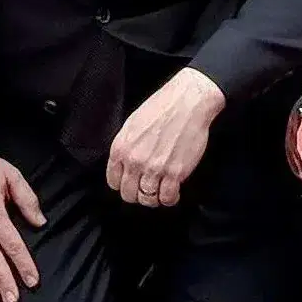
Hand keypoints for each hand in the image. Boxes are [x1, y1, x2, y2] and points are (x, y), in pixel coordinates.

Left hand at [106, 67, 223, 208]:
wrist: (187, 102)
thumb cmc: (161, 107)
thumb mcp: (132, 124)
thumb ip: (126, 147)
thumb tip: (124, 164)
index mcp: (120, 148)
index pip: (113, 181)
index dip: (123, 184)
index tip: (131, 183)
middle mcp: (135, 161)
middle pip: (129, 194)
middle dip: (137, 194)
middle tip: (146, 189)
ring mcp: (155, 168)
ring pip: (147, 199)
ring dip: (154, 198)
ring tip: (160, 191)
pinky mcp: (175, 172)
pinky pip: (167, 198)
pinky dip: (170, 198)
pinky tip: (172, 192)